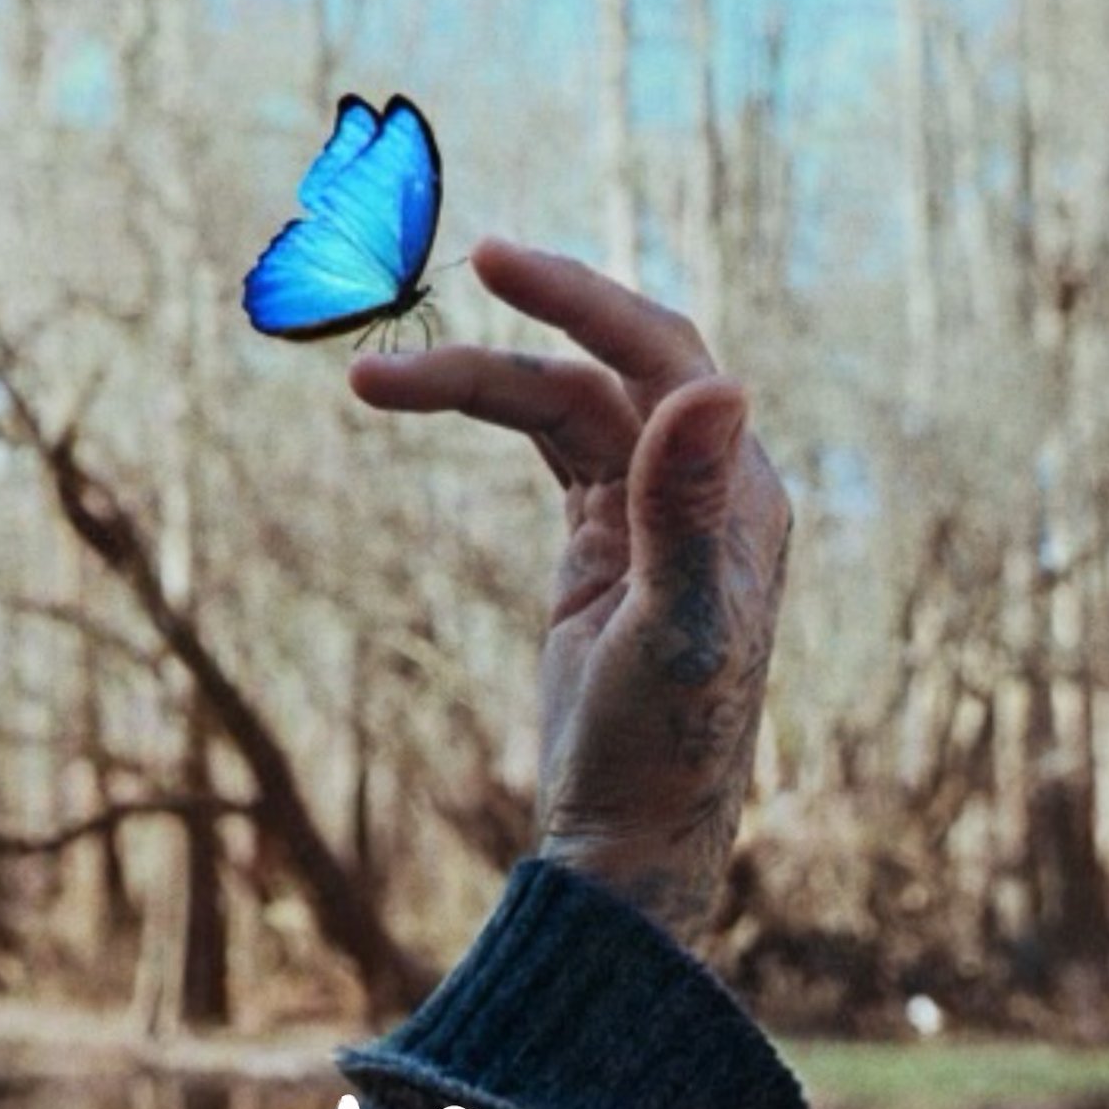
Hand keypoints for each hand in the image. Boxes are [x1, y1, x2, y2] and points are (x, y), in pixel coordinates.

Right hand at [349, 238, 791, 942]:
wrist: (630, 841)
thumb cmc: (664, 752)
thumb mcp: (674, 632)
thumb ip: (688, 511)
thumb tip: (720, 386)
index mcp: (739, 495)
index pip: (660, 359)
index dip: (582, 302)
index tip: (494, 267)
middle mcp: (700, 488)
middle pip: (600, 371)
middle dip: (519, 328)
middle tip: (437, 288)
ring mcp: (646, 513)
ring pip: (559, 408)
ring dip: (472, 384)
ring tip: (369, 380)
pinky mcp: (598, 546)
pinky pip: (546, 448)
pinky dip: (487, 416)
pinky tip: (421, 399)